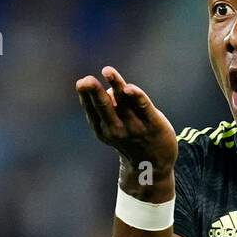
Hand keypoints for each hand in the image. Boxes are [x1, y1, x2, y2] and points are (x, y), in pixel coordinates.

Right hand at [75, 66, 178, 196]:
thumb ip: (108, 107)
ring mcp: (135, 127)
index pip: (92, 110)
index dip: (86, 96)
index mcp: (103, 129)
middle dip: (95, 92)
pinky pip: (144, 107)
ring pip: (124, 101)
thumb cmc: (130, 140)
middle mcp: (117, 129)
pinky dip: (136, 97)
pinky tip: (129, 88)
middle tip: (86, 81)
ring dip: (116, 85)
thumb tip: (111, 87)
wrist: (154, 166)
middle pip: (104, 106)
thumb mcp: (113, 128)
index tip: (81, 83)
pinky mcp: (154, 124)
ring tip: (107, 71)